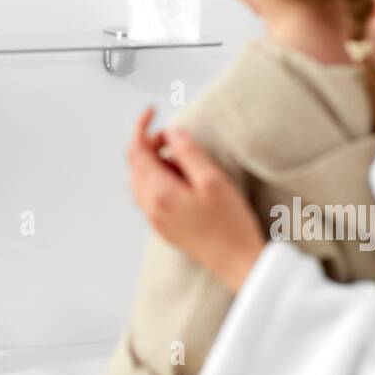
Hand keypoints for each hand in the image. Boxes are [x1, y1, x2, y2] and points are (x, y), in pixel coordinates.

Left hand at [126, 106, 265, 290]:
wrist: (239, 263)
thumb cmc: (230, 225)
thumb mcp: (213, 180)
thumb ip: (188, 153)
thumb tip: (172, 133)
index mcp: (158, 193)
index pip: (136, 151)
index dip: (141, 126)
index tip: (152, 111)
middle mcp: (150, 207)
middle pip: (135, 164)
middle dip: (150, 144)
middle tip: (176, 137)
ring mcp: (155, 219)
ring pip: (141, 179)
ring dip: (156, 162)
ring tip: (185, 160)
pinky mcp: (164, 226)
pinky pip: (150, 194)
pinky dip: (160, 178)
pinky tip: (184, 179)